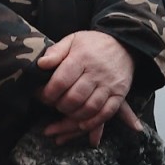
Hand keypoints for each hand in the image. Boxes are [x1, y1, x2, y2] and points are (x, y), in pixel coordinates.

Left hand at [38, 30, 138, 144]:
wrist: (124, 44)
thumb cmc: (93, 44)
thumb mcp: (73, 40)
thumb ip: (55, 51)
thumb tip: (40, 64)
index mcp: (82, 57)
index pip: (61, 81)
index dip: (48, 93)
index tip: (42, 95)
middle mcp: (97, 72)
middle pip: (74, 98)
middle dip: (59, 106)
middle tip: (53, 104)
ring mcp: (109, 85)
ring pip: (89, 108)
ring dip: (73, 115)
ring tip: (66, 111)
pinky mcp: (119, 94)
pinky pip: (106, 113)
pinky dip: (93, 122)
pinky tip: (82, 124)